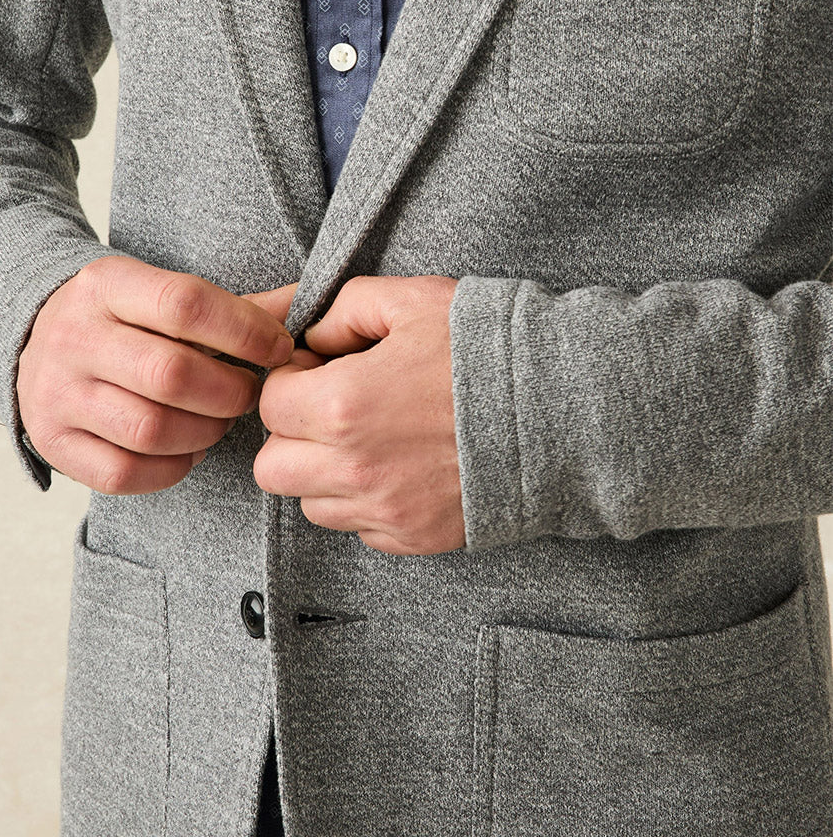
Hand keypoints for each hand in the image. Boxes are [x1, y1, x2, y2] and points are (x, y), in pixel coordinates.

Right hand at [17, 256, 296, 493]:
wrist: (37, 339)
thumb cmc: (127, 319)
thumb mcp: (163, 291)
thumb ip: (233, 305)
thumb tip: (305, 307)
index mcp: (106, 285)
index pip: (186, 304)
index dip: (246, 331)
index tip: (278, 348)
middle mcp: (73, 336)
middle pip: (172, 374)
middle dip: (231, 391)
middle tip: (249, 394)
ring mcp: (56, 393)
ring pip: (150, 429)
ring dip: (206, 432)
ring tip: (219, 421)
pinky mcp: (53, 443)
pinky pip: (124, 472)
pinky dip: (171, 467)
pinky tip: (187, 448)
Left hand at [253, 275, 463, 554]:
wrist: (565, 411)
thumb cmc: (490, 349)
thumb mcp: (414, 299)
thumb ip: (344, 308)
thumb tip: (312, 336)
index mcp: (342, 404)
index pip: (270, 403)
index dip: (290, 381)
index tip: (320, 371)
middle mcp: (353, 467)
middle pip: (273, 467)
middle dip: (292, 434)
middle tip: (332, 409)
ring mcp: (383, 510)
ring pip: (310, 504)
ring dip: (325, 473)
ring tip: (371, 439)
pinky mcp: (413, 537)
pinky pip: (360, 528)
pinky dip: (367, 503)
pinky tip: (403, 467)